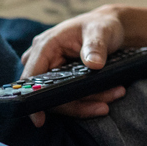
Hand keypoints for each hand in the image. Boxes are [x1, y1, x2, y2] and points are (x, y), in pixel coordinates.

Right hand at [19, 5, 127, 127]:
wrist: (111, 27)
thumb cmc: (102, 25)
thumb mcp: (101, 31)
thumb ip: (95, 46)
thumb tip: (94, 64)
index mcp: (45, 45)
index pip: (30, 78)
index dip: (32, 99)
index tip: (39, 120)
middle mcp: (44, 59)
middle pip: (48, 93)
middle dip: (76, 102)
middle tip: (104, 105)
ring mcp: (52, 70)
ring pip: (62, 97)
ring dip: (87, 101)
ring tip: (116, 93)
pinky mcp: (63, 79)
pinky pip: (71, 96)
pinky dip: (89, 98)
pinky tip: (110, 95)